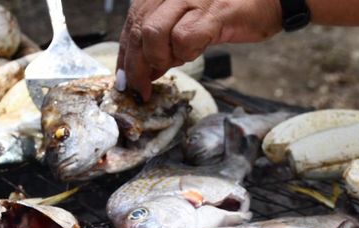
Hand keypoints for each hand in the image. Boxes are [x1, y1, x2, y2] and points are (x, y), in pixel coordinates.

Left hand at [117, 0, 282, 99]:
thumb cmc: (234, 8)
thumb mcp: (192, 20)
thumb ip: (165, 40)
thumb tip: (144, 70)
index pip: (131, 22)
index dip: (124, 54)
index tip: (125, 78)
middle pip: (137, 30)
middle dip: (135, 65)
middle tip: (141, 88)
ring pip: (153, 34)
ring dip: (159, 59)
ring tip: (174, 64)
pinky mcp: (213, 11)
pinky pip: (184, 38)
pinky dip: (184, 53)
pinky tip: (194, 53)